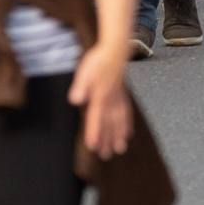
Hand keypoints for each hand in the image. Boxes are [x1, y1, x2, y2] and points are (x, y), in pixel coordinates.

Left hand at [69, 43, 132, 159]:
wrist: (115, 49)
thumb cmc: (99, 59)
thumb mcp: (85, 71)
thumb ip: (81, 87)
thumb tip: (75, 98)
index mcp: (100, 96)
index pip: (96, 118)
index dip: (95, 132)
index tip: (93, 146)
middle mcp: (111, 100)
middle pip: (109, 124)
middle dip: (108, 140)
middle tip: (107, 155)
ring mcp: (118, 98)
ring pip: (119, 121)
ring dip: (119, 135)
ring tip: (120, 148)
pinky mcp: (122, 95)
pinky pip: (126, 112)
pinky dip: (127, 124)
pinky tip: (128, 131)